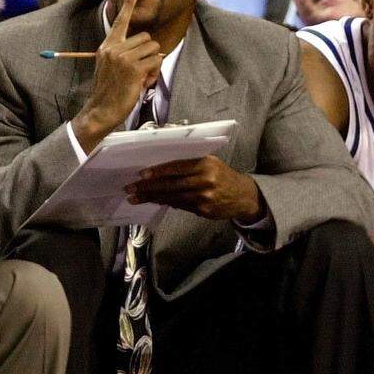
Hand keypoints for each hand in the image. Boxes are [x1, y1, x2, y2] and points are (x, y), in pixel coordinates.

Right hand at [73, 0, 163, 151]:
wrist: (101, 109)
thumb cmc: (110, 89)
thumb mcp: (111, 66)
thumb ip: (124, 53)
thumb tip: (149, 49)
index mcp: (108, 45)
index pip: (120, 21)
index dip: (128, 4)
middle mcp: (114, 48)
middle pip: (147, 37)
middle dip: (149, 53)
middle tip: (140, 70)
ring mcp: (123, 57)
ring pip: (153, 48)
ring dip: (153, 64)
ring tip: (141, 77)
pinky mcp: (133, 68)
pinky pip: (155, 61)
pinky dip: (154, 73)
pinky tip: (143, 82)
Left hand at [125, 155, 263, 222]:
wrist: (243, 196)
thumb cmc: (223, 175)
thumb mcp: (211, 163)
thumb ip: (190, 165)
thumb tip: (163, 171)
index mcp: (206, 164)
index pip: (177, 167)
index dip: (158, 172)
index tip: (141, 174)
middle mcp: (205, 180)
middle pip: (171, 184)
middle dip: (148, 187)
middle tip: (131, 189)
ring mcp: (204, 197)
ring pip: (172, 197)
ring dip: (152, 198)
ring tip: (135, 198)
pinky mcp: (203, 210)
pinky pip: (180, 206)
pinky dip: (166, 203)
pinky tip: (154, 201)